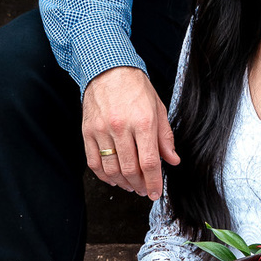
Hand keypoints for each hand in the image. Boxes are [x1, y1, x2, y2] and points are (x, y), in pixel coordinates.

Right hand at [83, 66, 179, 200]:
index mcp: (143, 122)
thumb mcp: (158, 109)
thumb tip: (172, 160)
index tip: (155, 192)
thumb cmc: (135, 88)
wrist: (108, 69)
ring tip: (130, 186)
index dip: (153, 182)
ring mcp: (102, 130)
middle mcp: (121, 127)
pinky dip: (104, 175)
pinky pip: (94, 162)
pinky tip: (113, 178)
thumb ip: (165, 137)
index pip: (149, 162)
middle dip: (139, 186)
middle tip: (144, 190)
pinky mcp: (87, 131)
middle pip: (130, 169)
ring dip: (122, 183)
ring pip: (111, 169)